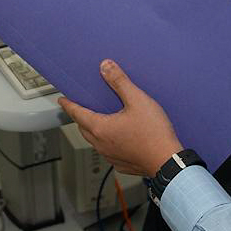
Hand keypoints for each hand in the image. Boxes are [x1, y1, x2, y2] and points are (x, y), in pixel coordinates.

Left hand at [58, 59, 181, 177]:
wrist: (167, 161)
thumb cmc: (154, 133)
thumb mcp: (137, 100)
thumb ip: (120, 82)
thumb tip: (105, 67)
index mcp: (101, 128)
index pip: (77, 114)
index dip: (69, 105)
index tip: (62, 101)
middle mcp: (102, 144)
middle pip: (83, 128)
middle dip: (80, 118)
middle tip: (80, 109)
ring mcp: (111, 156)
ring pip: (95, 141)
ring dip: (93, 131)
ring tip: (99, 122)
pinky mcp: (121, 164)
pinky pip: (107, 152)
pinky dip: (107, 143)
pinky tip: (117, 138)